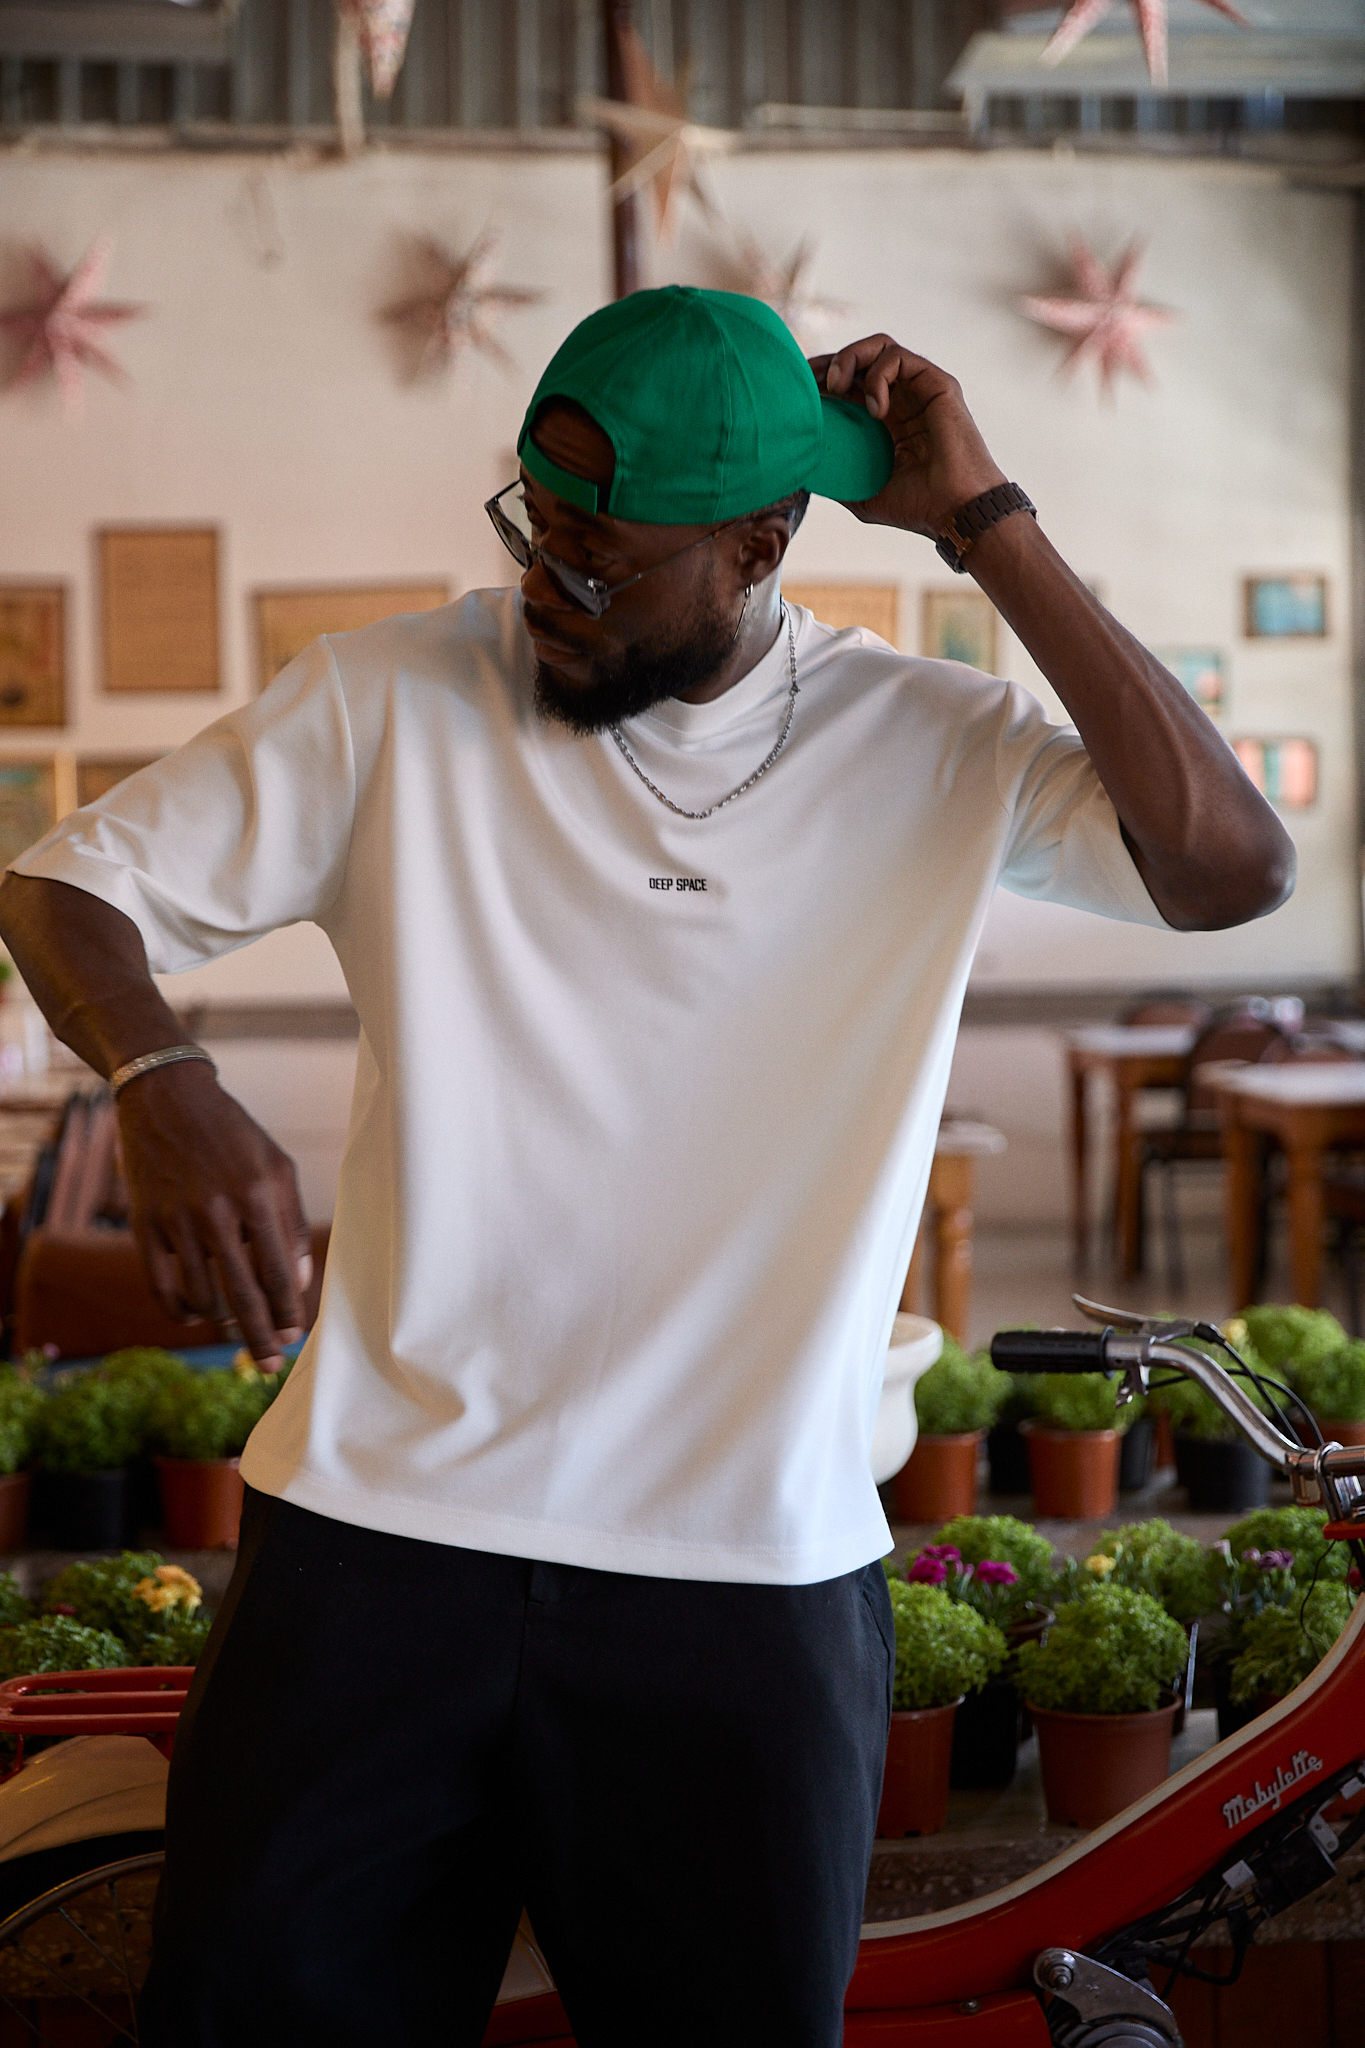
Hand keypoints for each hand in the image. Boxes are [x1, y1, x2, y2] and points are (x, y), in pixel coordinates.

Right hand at [118, 1063, 310, 1370]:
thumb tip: (297, 1284)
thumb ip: (290, 1225)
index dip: (288, 1311)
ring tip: (238, 1327)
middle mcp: (217, 1209)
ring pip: (203, 1296)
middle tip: (270, 1365)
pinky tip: (198, 1314)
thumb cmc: (233, 1136)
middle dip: (260, 1338)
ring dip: (223, 1322)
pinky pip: (162, 1287)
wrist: (166, 1099)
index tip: (295, 1336)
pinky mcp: (144, 1224)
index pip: (278, 1271)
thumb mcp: (276, 1167)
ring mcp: (176, 1219)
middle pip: (242, 1295)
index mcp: (259, 1193)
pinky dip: (182, 1310)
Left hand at [809, 336, 1006, 538]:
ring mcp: (920, 389)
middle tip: (809, 383)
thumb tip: (801, 471)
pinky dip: (878, 375)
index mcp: (886, 420)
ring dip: (850, 358)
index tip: (799, 392)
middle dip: (829, 362)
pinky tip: (874, 409)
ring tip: (836, 387)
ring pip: (880, 346)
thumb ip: (836, 477)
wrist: (954, 512)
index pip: (850, 383)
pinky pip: (899, 358)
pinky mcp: (937, 383)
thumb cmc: (917, 507)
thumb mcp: (862, 494)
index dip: (822, 379)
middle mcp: (902, 399)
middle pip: (861, 358)